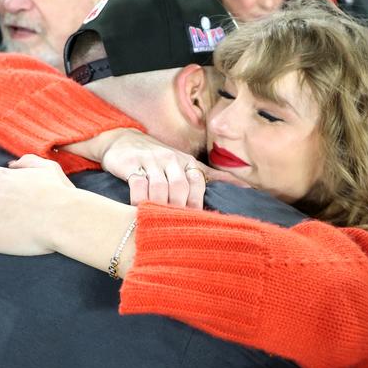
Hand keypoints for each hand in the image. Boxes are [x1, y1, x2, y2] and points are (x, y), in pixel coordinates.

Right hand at [56, 129, 244, 207]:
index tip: (194, 223)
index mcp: (185, 161)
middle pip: (180, 186)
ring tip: (158, 223)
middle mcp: (170, 159)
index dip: (197, 204)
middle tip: (176, 228)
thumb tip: (245, 186)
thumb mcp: (184, 162)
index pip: (198, 182)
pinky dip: (139, 199)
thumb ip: (211, 175)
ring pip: (160, 186)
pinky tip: (138, 210)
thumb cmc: (157, 157)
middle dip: (179, 208)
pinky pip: (138, 183)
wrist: (121, 139)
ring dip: (160, 206)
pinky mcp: (131, 163)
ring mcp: (150, 160)